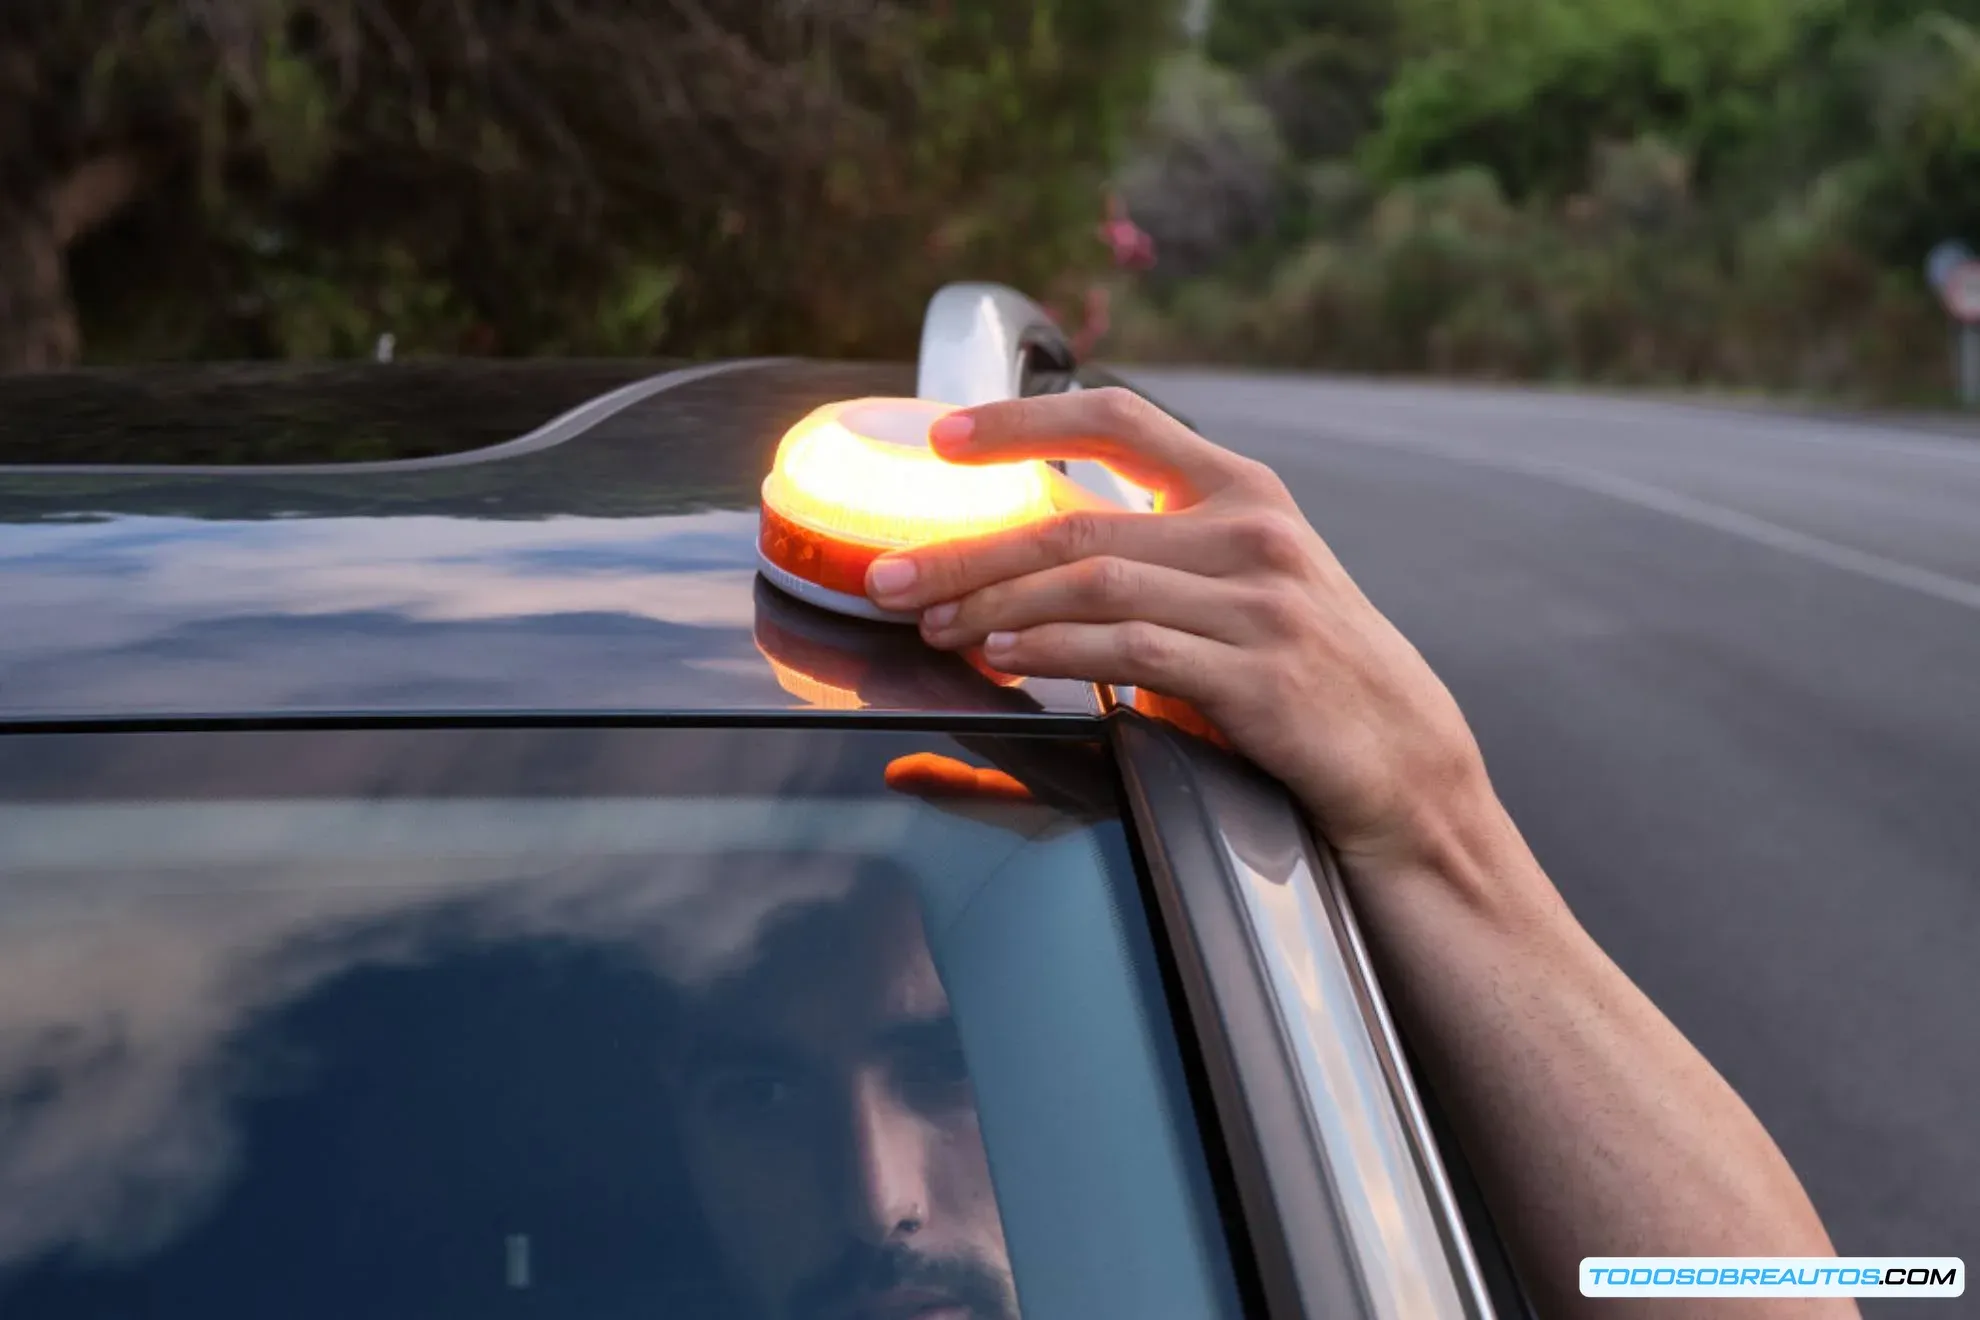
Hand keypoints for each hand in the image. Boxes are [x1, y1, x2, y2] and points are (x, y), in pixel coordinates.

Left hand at [863, 387, 1493, 869]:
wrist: (1406, 767)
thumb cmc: (1307, 678)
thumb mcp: (1243, 593)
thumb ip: (1156, 564)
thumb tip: (1024, 579)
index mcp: (1244, 492)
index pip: (1121, 420)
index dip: (1025, 417)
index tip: (943, 433)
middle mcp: (1253, 531)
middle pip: (1077, 518)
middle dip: (966, 547)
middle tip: (888, 576)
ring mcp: (1261, 602)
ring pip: (1094, 581)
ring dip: (995, 605)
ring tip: (932, 626)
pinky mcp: (1260, 675)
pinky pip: (1133, 651)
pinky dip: (1058, 650)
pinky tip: (1006, 658)